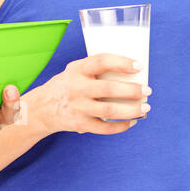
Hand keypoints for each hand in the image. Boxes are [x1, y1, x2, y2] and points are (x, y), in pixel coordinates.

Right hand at [25, 53, 149, 135]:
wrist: (42, 108)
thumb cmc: (66, 85)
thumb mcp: (75, 70)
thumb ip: (96, 69)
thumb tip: (130, 73)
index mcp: (77, 70)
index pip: (101, 61)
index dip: (122, 63)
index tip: (138, 66)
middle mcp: (77, 88)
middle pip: (109, 89)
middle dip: (132, 90)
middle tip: (147, 90)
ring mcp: (78, 107)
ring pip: (110, 111)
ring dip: (132, 110)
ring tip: (145, 107)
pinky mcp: (80, 124)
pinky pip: (105, 128)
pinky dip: (121, 126)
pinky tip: (132, 121)